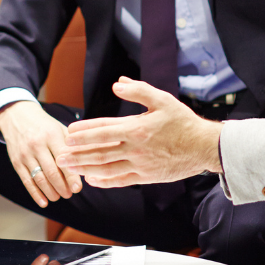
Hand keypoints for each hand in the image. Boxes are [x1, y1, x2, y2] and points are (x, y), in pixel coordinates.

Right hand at [0, 100, 82, 208]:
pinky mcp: (16, 161)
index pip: (64, 159)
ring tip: (58, 196)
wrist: (16, 116)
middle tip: (69, 194)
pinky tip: (44, 202)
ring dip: (50, 191)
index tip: (77, 188)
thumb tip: (88, 164)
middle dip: (62, 187)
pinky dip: (35, 194)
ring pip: (39, 178)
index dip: (71, 176)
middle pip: (51, 172)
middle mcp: (37, 145)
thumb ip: (72, 145)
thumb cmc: (44, 125)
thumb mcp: (59, 128)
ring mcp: (25, 154)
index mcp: (51, 135)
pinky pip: (26, 181)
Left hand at [58, 77, 222, 187]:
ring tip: (68, 167)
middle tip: (59, 154)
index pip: (103, 130)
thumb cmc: (183, 122)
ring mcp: (140, 165)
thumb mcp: (163, 100)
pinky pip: (120, 181)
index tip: (67, 132)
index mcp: (136, 128)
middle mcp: (135, 148)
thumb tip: (118, 82)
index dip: (83, 132)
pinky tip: (91, 180)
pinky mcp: (146, 177)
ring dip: (85, 168)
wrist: (204, 148)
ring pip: (106, 168)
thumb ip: (139, 90)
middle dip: (77, 153)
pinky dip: (104, 181)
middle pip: (99, 152)